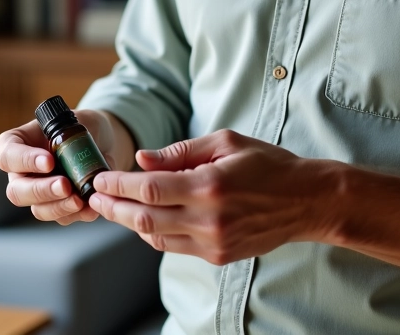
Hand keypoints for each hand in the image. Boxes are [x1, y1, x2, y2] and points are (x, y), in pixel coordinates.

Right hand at [0, 109, 134, 224]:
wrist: (99, 142)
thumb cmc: (78, 127)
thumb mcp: (72, 122)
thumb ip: (70, 137)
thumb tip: (78, 160)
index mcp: (15, 146)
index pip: (9, 157)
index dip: (26, 161)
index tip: (49, 161)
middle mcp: (21, 173)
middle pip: (17, 191)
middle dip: (42, 190)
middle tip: (65, 185)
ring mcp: (37, 194)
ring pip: (39, 210)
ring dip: (59, 207)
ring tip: (81, 200)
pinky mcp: (57, 207)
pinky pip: (62, 218)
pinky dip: (78, 214)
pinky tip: (91, 207)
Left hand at [88, 129, 338, 264]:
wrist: (306, 201)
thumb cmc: (267, 164)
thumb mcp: (226, 142)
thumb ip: (180, 152)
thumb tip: (142, 160)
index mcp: (210, 185)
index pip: (150, 189)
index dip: (118, 185)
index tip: (99, 179)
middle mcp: (209, 218)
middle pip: (145, 218)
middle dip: (114, 208)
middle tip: (93, 199)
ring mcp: (214, 242)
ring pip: (156, 237)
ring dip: (130, 223)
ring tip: (113, 208)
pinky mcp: (218, 256)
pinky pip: (174, 248)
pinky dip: (154, 234)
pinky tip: (145, 219)